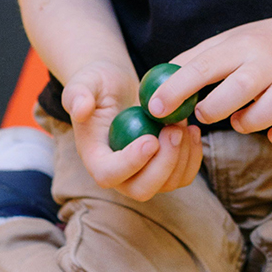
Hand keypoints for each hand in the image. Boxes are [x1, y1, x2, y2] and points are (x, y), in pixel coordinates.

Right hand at [62, 59, 203, 200]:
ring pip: (167, 184)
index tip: (150, 139)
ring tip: (183, 123)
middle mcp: (119, 173)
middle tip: (174, 130)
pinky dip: (193, 157)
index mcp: (96, 158)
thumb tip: (81, 108)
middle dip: (163, 164)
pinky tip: (193, 130)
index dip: (131, 163)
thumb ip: (78, 94)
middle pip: (142, 189)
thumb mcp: (85, 82)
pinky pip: (183, 175)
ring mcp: (142, 173)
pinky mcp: (163, 166)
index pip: (108, 175)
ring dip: (182, 157)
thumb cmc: (99, 83)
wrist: (118, 87)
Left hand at [148, 14, 271, 146]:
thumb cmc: (259, 45)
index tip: (155, 107)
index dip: (177, 88)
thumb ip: (191, 62)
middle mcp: (269, 62)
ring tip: (240, 120)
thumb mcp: (226, 41)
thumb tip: (152, 84)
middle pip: (243, 84)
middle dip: (216, 106)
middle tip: (202, 114)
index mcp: (242, 46)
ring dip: (254, 120)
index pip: (205, 65)